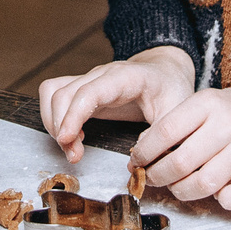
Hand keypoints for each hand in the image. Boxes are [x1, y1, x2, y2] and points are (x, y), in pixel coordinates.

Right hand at [39, 46, 195, 161]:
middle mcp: (101, 75)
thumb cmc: (170, 89)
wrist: (165, 72)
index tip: (66, 139)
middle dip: (62, 128)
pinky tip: (72, 135)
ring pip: (53, 93)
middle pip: (64, 94)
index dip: (74, 115)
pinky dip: (54, 116)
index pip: (90, 92)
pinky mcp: (82, 87)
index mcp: (126, 78)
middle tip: (75, 156)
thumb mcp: (177, 109)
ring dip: (54, 123)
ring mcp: (89, 79)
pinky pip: (53, 94)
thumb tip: (138, 157)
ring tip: (72, 148)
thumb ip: (162, 133)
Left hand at [132, 80, 230, 211]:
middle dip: (158, 175)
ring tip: (174, 186)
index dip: (145, 151)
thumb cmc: (227, 113)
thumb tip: (140, 154)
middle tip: (150, 178)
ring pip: (204, 183)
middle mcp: (228, 125)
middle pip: (182, 161)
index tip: (136, 161)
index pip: (166, 131)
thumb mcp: (199, 106)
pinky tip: (212, 195)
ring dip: (181, 191)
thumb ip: (172, 125)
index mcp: (208, 103)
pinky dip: (222, 201)